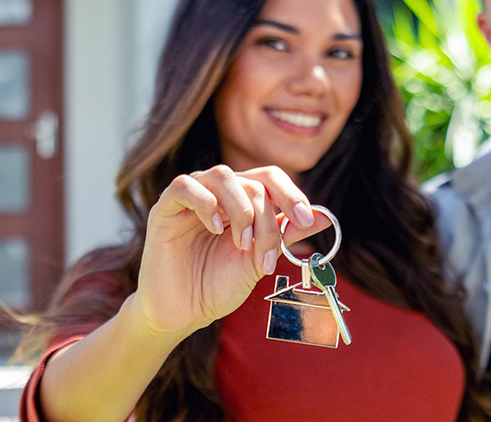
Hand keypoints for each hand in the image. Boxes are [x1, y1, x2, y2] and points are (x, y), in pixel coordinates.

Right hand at [131, 165, 331, 336]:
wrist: (183, 313)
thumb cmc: (217, 286)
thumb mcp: (259, 261)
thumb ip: (286, 236)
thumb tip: (325, 216)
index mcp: (240, 202)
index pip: (269, 179)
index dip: (291, 194)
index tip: (306, 221)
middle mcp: (217, 194)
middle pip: (252, 182)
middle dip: (267, 219)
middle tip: (265, 253)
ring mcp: (190, 198)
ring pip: (222, 176)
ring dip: (241, 210)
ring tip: (242, 245)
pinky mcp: (164, 209)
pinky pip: (184, 186)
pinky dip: (205, 203)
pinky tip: (215, 229)